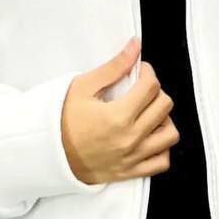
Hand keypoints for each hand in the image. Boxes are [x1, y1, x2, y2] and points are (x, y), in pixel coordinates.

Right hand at [61, 38, 179, 184]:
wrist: (47, 153)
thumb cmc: (61, 121)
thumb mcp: (83, 87)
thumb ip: (113, 67)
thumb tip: (134, 47)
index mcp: (118, 116)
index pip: (151, 87)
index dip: (147, 72)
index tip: (139, 72)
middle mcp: (129, 139)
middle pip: (164, 107)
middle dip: (156, 92)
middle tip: (141, 90)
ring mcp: (132, 158)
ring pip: (170, 134)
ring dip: (163, 120)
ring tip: (148, 114)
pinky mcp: (130, 172)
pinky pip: (162, 162)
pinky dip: (162, 148)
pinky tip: (149, 137)